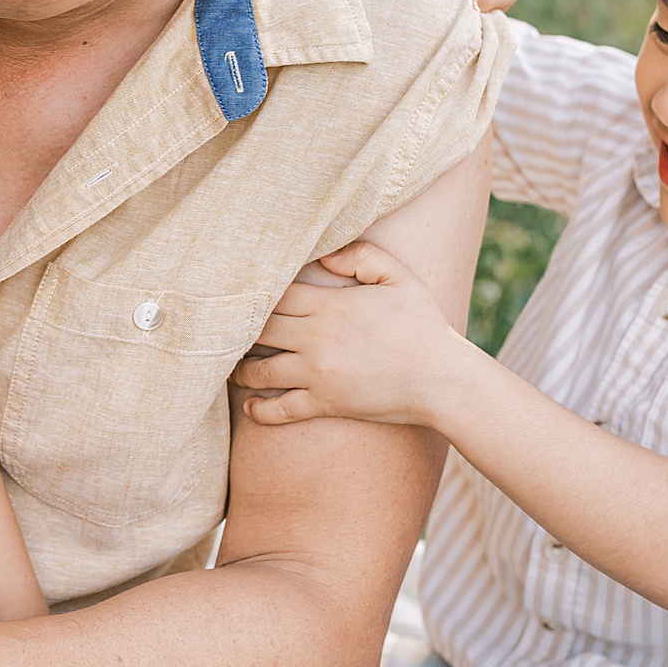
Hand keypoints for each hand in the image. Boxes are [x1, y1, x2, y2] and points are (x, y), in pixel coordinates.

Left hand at [231, 242, 475, 427]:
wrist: (442, 379)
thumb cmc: (424, 326)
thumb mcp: (398, 278)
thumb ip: (361, 256)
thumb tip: (323, 256)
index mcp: (328, 306)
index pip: (272, 295)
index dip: (253, 294)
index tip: (241, 295)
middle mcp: (315, 339)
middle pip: (258, 329)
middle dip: (239, 329)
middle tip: (225, 330)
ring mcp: (317, 374)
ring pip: (260, 371)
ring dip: (240, 369)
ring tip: (231, 366)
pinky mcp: (325, 404)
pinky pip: (281, 410)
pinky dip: (260, 410)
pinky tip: (250, 406)